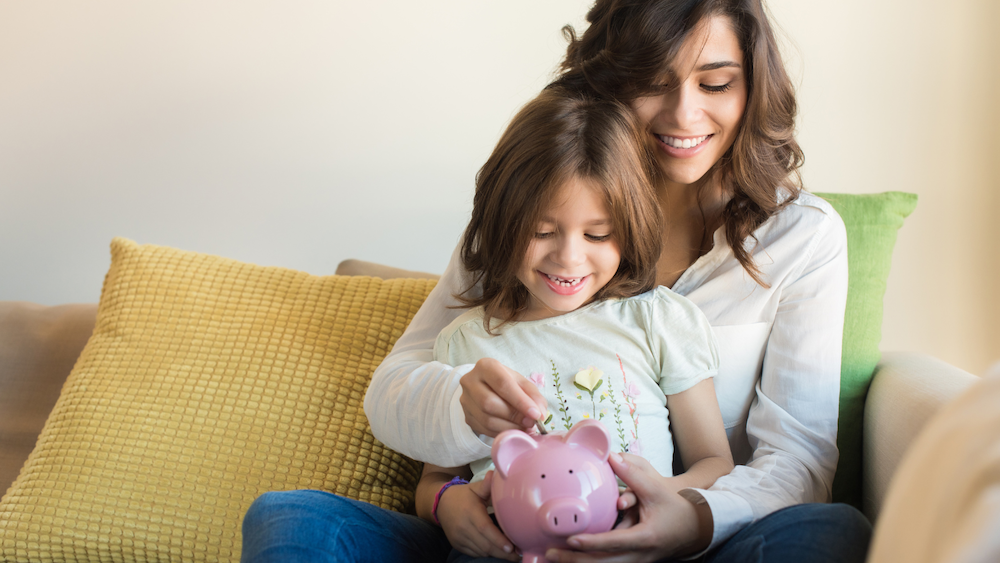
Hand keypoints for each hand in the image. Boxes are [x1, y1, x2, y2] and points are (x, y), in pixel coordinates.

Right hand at [436, 471, 518, 560]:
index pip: (485, 528)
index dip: (498, 540)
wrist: (441, 504)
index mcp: (470, 512)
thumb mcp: (475, 488)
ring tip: (511, 554)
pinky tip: (496, 551)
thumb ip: (487, 485)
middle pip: (485, 545)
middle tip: (518, 554)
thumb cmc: (463, 496)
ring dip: (496, 554)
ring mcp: (458, 538)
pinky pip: (474, 553)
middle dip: (503, 553)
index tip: (512, 546)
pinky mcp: (457, 544)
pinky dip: (486, 553)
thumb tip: (497, 474)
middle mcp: (463, 527)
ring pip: (481, 551)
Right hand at [460, 357, 546, 436]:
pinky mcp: (466, 416)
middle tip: (531, 423)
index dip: (520, 401)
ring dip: (510, 427)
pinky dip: (502, 433)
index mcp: (486, 366)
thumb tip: (540, 414)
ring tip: (524, 427)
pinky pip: (485, 429)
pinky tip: (513, 430)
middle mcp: (470, 381)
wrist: (484, 388)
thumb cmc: (506, 383)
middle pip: (489, 403)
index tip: (536, 414)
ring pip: (486, 419)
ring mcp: (465, 400)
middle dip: (514, 416)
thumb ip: (533, 396)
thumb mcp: (521, 382)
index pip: (502, 384)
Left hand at [544, 453, 711, 562]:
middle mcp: (639, 556)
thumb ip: (633, 475)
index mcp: (645, 538)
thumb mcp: (656, 490)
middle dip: (575, 561)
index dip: (592, 543)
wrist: (694, 528)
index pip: (614, 543)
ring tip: (552, 558)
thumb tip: (611, 456)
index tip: (571, 540)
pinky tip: (570, 560)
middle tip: (550, 554)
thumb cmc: (674, 508)